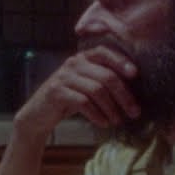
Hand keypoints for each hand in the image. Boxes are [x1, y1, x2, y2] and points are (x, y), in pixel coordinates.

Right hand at [17, 45, 140, 137]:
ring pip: (97, 90)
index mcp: (83, 58)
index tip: (135, 75)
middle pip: (106, 76)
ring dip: (111, 108)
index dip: (121, 61)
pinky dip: (97, 114)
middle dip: (124, 96)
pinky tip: (103, 123)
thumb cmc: (69, 100)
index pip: (105, 52)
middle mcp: (73, 64)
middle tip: (134, 112)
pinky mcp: (56, 92)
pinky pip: (83, 102)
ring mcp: (63, 77)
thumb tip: (135, 87)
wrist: (38, 113)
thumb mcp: (86, 85)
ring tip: (117, 121)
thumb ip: (103, 80)